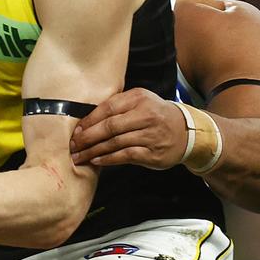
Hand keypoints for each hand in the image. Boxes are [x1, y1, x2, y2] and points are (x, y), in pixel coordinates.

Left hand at [69, 88, 187, 168]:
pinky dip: (109, 159)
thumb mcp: (140, 102)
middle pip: (110, 126)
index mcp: (138, 98)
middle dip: (88, 137)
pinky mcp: (153, 153)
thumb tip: (86, 121)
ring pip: (116, 142)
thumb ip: (117, 107)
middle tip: (73, 145)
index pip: (108, 107)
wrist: (186, 131)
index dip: (89, 120)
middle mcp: (145, 115)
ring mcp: (150, 135)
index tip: (76, 130)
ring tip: (80, 156)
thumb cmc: (155, 115)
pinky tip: (97, 161)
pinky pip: (126, 156)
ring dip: (94, 151)